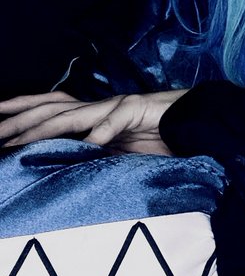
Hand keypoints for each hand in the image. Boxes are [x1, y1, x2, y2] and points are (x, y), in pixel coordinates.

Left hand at [0, 89, 186, 153]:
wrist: (195, 120)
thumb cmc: (159, 137)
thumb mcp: (121, 153)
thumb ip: (97, 157)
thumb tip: (67, 169)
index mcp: (93, 115)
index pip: (50, 109)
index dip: (22, 113)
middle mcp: (98, 106)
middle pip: (50, 106)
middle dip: (19, 117)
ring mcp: (116, 106)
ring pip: (71, 113)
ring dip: (43, 125)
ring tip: (18, 137)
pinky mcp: (136, 109)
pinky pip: (114, 121)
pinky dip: (98, 132)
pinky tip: (86, 143)